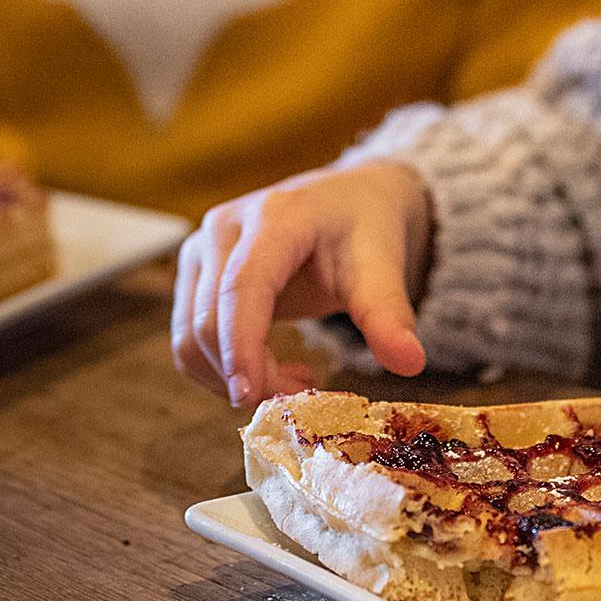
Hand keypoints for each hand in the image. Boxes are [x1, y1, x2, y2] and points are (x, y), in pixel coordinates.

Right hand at [171, 160, 433, 405]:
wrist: (349, 201)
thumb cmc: (364, 227)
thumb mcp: (384, 264)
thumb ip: (390, 314)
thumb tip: (410, 363)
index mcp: (274, 217)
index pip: (242, 288)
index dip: (240, 346)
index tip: (248, 397)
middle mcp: (223, 228)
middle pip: (209, 321)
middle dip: (249, 375)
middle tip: (303, 399)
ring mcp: (201, 250)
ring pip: (190, 336)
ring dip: (232, 377)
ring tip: (294, 382)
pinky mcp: (195, 274)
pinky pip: (191, 337)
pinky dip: (224, 368)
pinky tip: (273, 369)